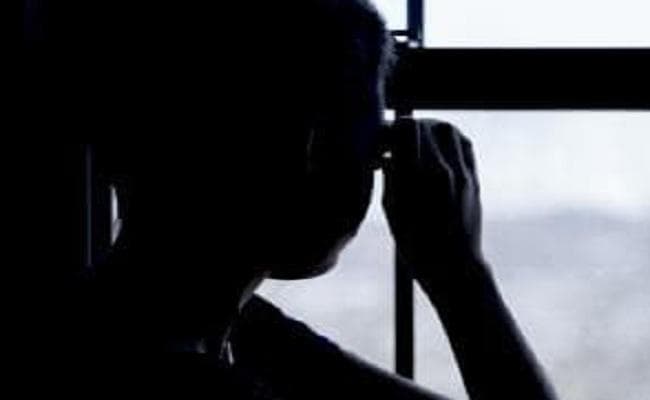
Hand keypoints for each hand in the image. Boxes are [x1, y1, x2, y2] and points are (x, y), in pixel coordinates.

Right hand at [382, 118, 484, 293]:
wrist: (453, 267)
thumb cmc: (416, 244)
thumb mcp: (392, 210)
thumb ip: (391, 176)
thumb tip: (389, 155)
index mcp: (414, 178)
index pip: (406, 127)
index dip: (392, 129)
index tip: (384, 142)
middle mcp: (440, 171)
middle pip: (425, 125)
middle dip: (408, 128)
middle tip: (398, 143)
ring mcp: (460, 173)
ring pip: (447, 129)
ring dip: (430, 129)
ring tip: (418, 142)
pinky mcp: (472, 179)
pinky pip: (464, 144)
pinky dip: (449, 139)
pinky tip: (437, 149)